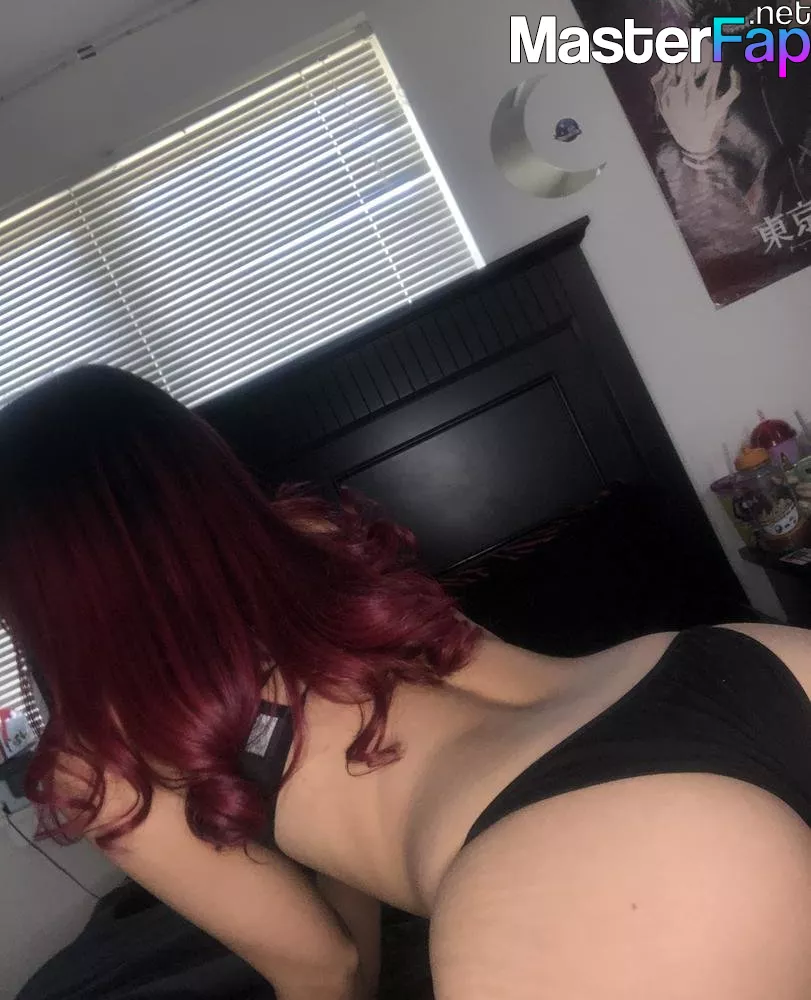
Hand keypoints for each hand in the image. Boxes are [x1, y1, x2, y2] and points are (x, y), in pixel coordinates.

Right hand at [651, 39, 741, 158]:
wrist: (693, 146)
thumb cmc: (679, 124)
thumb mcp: (664, 107)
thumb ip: (659, 85)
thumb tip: (662, 63)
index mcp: (671, 93)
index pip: (676, 62)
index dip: (683, 44)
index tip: (687, 34)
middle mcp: (687, 94)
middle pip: (694, 62)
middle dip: (699, 45)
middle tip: (703, 35)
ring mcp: (703, 101)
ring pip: (713, 71)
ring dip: (716, 56)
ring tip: (716, 46)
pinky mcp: (718, 108)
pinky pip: (732, 90)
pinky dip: (735, 78)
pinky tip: (734, 70)